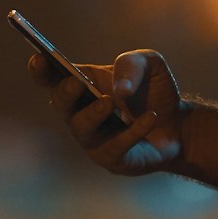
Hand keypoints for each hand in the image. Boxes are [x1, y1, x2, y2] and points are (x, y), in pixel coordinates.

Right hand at [29, 49, 185, 176]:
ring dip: (93, 114)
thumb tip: (119, 90)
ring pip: (82, 129)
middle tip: (75, 83)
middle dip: (64, 93)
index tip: (38, 59)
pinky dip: (134, 131)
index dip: (41, 71)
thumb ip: (132, 64)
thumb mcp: (149, 64)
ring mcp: (94, 139)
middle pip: (60, 104)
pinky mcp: (114, 159)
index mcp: (83, 86)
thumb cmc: (154, 92)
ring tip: (109, 102)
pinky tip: (150, 117)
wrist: (179, 123)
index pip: (52, 78)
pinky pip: (118, 146)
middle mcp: (81, 114)